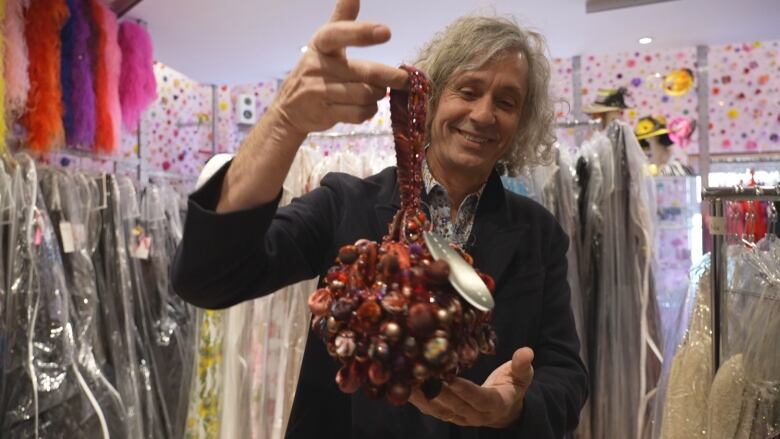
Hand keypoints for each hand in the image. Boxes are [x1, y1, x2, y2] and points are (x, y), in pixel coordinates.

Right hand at [272, 0, 408, 136]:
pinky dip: (369, 111)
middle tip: (406, 80)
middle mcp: (318, 67)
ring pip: (366, 94)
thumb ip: (342, 20)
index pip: (339, 34)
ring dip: (378, 95)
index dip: (362, 32)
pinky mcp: (325, 113)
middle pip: (366, 72)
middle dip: (390, 77)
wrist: (290, 110)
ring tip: (376, 92)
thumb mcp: (323, 44)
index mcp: (320, 45)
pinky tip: (366, 106)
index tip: (386, 32)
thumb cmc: (315, 71)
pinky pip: (359, 113)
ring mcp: (319, 92)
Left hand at [409, 347, 533, 427]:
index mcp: (495, 404)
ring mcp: (460, 417)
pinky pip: (431, 409)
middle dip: (436, 390)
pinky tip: (403, 386)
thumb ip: (522, 365)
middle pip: (454, 404)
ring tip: (405, 380)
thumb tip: (527, 352)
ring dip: (421, 396)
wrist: (505, 409)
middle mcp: (475, 415)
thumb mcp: (522, 376)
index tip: (450, 378)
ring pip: (438, 409)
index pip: (478, 398)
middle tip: (420, 374)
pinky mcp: (448, 415)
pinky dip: (418, 399)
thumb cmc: (512, 386)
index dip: (465, 390)